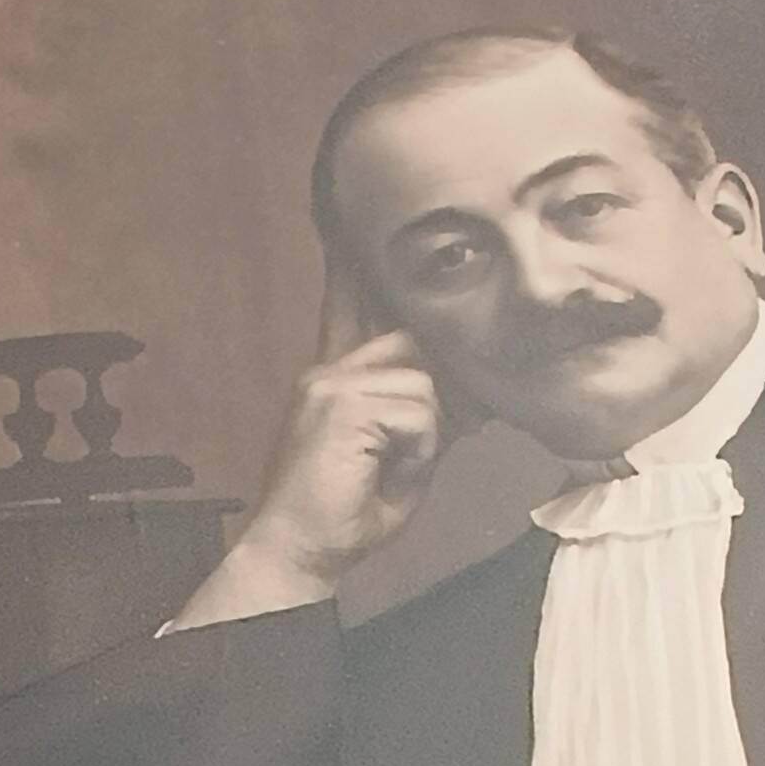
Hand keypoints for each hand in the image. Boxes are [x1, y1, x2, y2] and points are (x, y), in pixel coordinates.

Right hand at [166, 271, 449, 628]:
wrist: (297, 554)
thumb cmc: (345, 514)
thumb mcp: (400, 455)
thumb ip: (424, 412)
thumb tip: (468, 390)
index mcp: (334, 378)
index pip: (350, 301)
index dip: (357, 260)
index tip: (350, 211)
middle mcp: (328, 370)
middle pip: (414, 342)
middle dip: (434, 396)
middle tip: (412, 449)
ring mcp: (330, 383)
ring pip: (424, 383)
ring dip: (423, 437)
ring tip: (387, 470)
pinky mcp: (340, 404)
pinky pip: (419, 413)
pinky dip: (416, 453)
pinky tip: (381, 474)